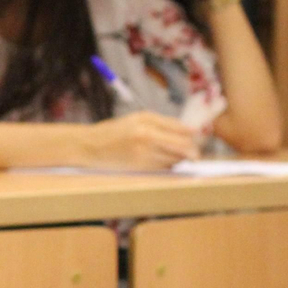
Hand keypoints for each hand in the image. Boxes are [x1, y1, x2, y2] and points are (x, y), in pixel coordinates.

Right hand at [83, 112, 200, 169]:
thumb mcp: (138, 118)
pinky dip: (168, 165)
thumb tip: (192, 130)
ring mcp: (143, 154)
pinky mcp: (140, 168)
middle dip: (192, 150)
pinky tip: (160, 160)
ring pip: (175, 159)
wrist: (89, 146)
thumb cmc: (114, 131)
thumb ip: (165, 122)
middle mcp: (146, 138)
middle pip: (183, 147)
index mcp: (147, 123)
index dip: (194, 135)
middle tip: (193, 151)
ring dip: (179, 158)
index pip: (182, 130)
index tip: (197, 138)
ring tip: (171, 154)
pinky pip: (164, 168)